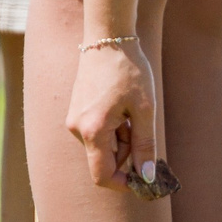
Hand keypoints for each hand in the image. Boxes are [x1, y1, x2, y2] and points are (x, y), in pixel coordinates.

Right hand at [67, 37, 158, 191]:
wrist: (108, 37)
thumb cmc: (129, 70)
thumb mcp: (145, 109)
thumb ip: (145, 145)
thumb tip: (147, 177)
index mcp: (93, 130)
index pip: (102, 176)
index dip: (123, 184)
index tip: (144, 180)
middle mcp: (77, 129)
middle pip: (104, 160)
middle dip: (127, 154)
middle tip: (144, 130)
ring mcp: (74, 120)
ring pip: (102, 146)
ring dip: (122, 139)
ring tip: (134, 111)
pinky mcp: (76, 112)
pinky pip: (97, 133)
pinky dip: (114, 129)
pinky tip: (123, 106)